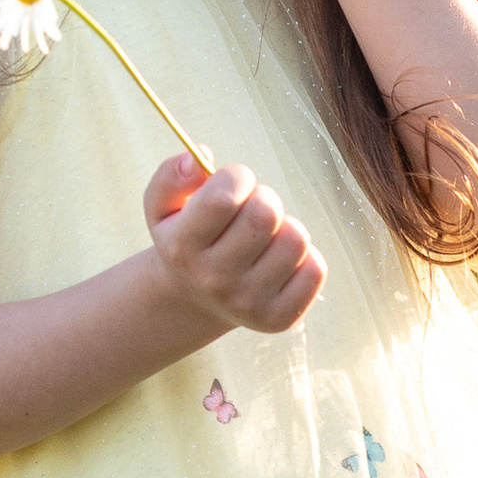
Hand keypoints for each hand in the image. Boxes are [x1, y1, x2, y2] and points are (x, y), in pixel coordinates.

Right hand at [143, 154, 324, 336]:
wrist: (194, 300)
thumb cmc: (186, 239)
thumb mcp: (162, 207)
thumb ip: (171, 176)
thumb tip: (196, 158)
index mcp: (182, 248)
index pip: (224, 197)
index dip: (238, 177)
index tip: (235, 183)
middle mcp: (213, 280)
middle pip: (266, 214)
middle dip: (265, 198)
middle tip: (253, 208)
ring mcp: (247, 303)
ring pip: (297, 239)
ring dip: (287, 226)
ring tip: (266, 236)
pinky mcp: (278, 319)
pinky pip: (315, 269)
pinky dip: (306, 256)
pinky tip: (280, 260)